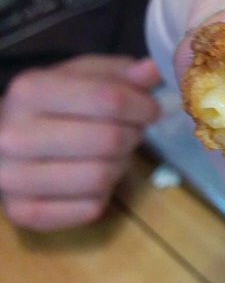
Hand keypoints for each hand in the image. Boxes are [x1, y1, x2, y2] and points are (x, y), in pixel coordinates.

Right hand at [0, 55, 160, 230]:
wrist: (0, 142)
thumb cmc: (48, 106)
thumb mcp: (79, 78)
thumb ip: (117, 73)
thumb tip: (152, 70)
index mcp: (30, 90)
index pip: (107, 99)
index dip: (142, 105)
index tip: (150, 110)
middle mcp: (14, 135)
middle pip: (108, 140)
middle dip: (133, 135)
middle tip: (132, 133)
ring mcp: (13, 178)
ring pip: (101, 177)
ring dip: (120, 166)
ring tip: (113, 156)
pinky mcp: (24, 212)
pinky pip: (90, 209)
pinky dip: (103, 196)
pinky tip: (93, 181)